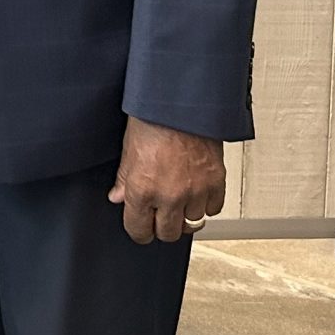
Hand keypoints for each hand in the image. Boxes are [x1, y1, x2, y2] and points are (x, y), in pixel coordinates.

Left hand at [108, 116, 223, 244]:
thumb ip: (124, 178)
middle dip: (162, 226)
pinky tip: (197, 192)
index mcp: (142, 190)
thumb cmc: (152, 118)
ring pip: (192, 223)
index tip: (141, 227)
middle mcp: (169, 196)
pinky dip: (206, 204)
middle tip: (160, 215)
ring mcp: (195, 191)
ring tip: (180, 199)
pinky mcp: (215, 182)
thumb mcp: (128, 148)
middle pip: (168, 234)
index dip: (139, 230)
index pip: (139, 230)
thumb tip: (118, 196)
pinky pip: (213, 208)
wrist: (181, 100)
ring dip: (185, 214)